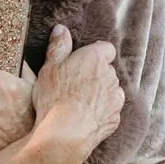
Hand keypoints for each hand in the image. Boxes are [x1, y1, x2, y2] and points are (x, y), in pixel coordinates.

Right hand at [30, 26, 122, 163]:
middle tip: (73, 83)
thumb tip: (61, 29)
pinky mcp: (115, 118)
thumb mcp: (49, 68)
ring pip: (110, 90)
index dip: (94, 54)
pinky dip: (100, 111)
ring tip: (78, 103)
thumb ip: (58, 47)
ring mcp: (115, 98)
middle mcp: (110, 75)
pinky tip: (84, 117)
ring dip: (99, 93)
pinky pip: (109, 110)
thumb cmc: (54, 97)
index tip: (81, 62)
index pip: (105, 48)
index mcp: (95, 58)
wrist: (64, 134)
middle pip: (107, 70)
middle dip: (95, 74)